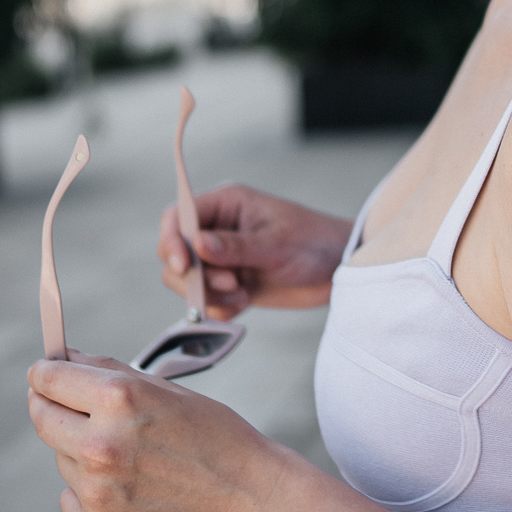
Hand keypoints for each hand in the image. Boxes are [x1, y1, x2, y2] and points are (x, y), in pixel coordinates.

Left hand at [26, 353, 286, 511]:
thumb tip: (58, 362)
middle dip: (51, 407)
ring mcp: (97, 492)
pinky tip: (130, 489)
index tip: (43, 375)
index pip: (47, 379)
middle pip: (42, 417)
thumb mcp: (163, 389)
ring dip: (82, 452)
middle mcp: (101, 445)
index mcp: (118, 399)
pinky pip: (71, 499)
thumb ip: (106, 372)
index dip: (43, 373)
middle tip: (70, 408)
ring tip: (131, 458)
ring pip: (63, 459)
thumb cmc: (211, 434)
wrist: (246, 497)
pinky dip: (90, 492)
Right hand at [159, 182, 350, 314]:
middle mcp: (217, 228)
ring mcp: (221, 257)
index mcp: (225, 204)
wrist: (340, 270)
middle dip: (194, 274)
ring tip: (242, 294)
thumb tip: (196, 245)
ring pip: (186, 280)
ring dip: (207, 293)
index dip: (171, 241)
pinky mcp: (229, 283)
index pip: (177, 217)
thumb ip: (236, 247)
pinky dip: (219, 307)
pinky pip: (205, 300)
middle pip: (174, 252)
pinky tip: (245, 303)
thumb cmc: (314, 242)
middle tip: (231, 284)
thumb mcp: (277, 244)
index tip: (184, 266)